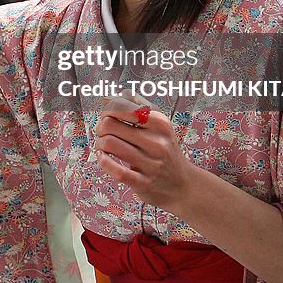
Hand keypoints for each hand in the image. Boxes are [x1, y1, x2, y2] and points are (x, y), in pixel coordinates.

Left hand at [94, 100, 194, 214]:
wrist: (183, 185)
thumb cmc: (165, 150)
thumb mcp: (158, 124)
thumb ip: (135, 106)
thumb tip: (108, 97)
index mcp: (160, 122)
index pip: (121, 106)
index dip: (107, 109)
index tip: (107, 116)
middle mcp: (157, 142)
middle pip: (110, 124)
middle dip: (100, 127)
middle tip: (102, 132)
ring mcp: (151, 164)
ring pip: (109, 144)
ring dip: (99, 143)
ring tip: (103, 145)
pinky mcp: (143, 183)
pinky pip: (116, 170)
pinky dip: (103, 162)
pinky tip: (104, 158)